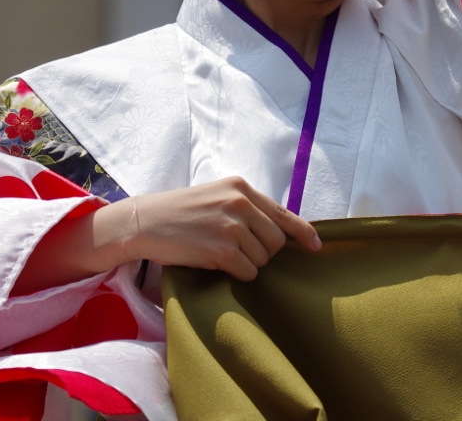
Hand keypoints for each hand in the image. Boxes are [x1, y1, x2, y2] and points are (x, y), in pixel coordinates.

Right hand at [117, 177, 321, 280]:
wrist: (145, 221)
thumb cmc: (181, 212)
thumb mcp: (217, 197)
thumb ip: (246, 208)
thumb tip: (281, 232)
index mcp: (241, 187)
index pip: (284, 213)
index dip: (303, 233)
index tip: (315, 246)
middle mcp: (240, 203)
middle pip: (276, 241)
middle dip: (263, 252)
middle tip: (238, 251)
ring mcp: (231, 226)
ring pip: (262, 259)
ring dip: (247, 263)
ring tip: (221, 254)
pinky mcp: (221, 250)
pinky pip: (248, 272)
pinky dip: (237, 274)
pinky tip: (217, 264)